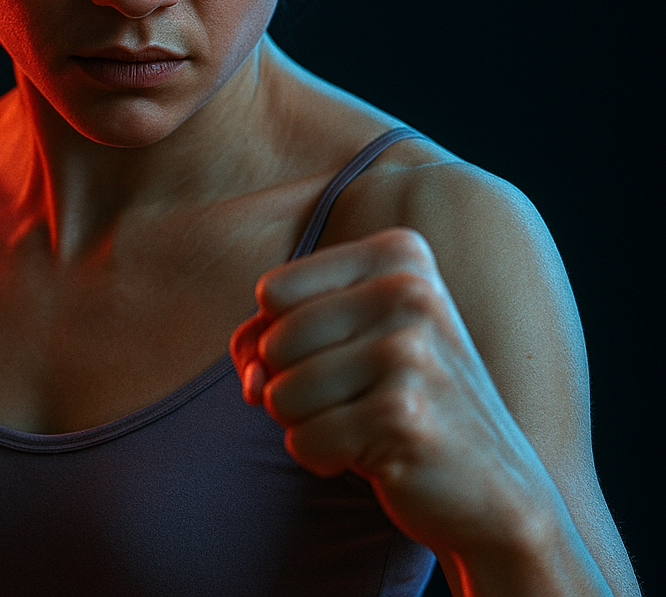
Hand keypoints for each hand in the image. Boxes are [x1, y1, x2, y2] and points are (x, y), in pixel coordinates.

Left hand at [229, 227, 553, 555]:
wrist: (495, 489)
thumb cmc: (400, 399)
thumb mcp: (344, 341)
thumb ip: (271, 335)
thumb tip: (249, 370)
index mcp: (398, 255)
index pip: (273, 291)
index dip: (280, 335)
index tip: (332, 354)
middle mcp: (409, 291)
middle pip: (273, 340)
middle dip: (290, 385)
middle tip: (348, 399)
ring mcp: (410, 352)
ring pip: (280, 393)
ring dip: (305, 424)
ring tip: (360, 424)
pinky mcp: (403, 415)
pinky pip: (303, 440)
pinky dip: (321, 457)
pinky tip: (373, 455)